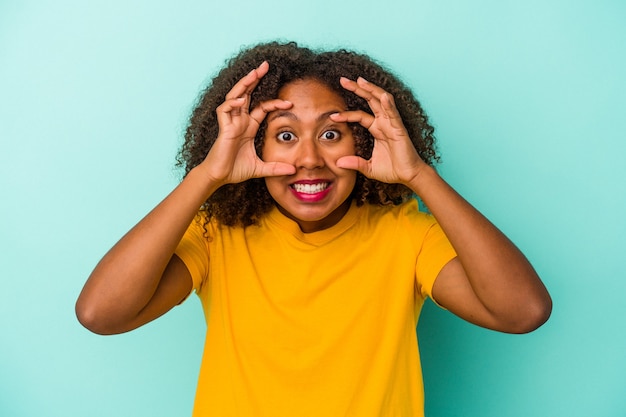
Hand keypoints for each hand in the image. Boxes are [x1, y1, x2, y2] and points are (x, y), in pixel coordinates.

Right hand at [199, 61, 295, 184]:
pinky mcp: (222, 128)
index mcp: (248, 126)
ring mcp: (230, 123)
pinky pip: (224, 110)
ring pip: (235, 97)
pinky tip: (240, 101)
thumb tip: (293, 170)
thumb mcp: (261, 168)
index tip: (289, 103)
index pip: (261, 107)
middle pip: (246, 94)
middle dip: (255, 79)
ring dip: (243, 84)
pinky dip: (231, 104)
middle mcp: (239, 121)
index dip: (274, 102)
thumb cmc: (235, 170)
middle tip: (265, 65)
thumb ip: (276, 168)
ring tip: (253, 73)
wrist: (219, 177)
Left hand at [331, 77, 426, 184]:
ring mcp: (392, 124)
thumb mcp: (368, 167)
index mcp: (377, 129)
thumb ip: (355, 163)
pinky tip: (382, 96)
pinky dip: (389, 105)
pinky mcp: (400, 130)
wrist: (408, 176)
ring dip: (371, 90)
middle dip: (357, 89)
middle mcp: (384, 123)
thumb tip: (338, 163)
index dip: (346, 115)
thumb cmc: (392, 170)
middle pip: (370, 100)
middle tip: (343, 80)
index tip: (332, 116)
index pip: (359, 116)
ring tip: (360, 80)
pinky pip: (394, 114)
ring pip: (381, 101)